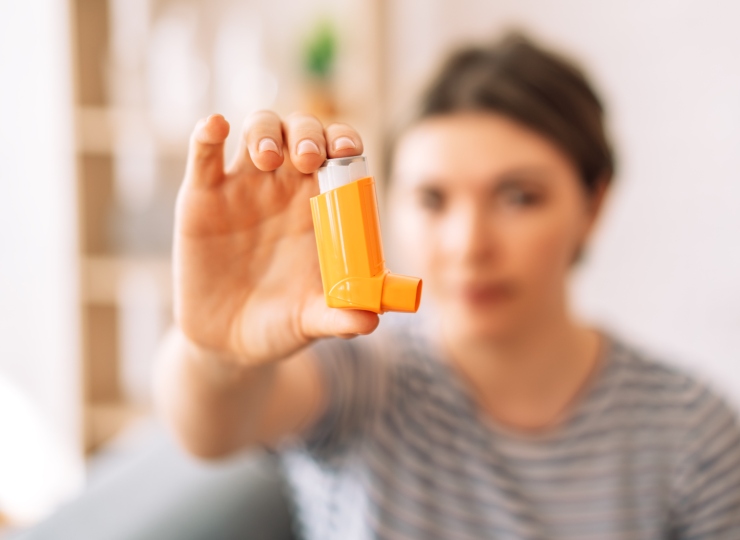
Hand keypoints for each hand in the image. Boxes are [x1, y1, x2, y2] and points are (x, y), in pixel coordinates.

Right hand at [173, 111, 379, 364]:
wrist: (228, 343)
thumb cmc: (280, 323)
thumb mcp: (310, 321)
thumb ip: (339, 317)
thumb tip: (370, 322)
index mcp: (320, 208)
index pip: (339, 155)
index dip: (344, 141)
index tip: (347, 152)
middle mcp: (284, 189)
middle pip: (300, 132)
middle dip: (307, 133)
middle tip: (308, 159)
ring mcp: (243, 187)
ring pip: (257, 129)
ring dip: (265, 130)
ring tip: (267, 159)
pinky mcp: (202, 196)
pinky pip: (204, 153)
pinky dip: (208, 132)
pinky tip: (216, 127)